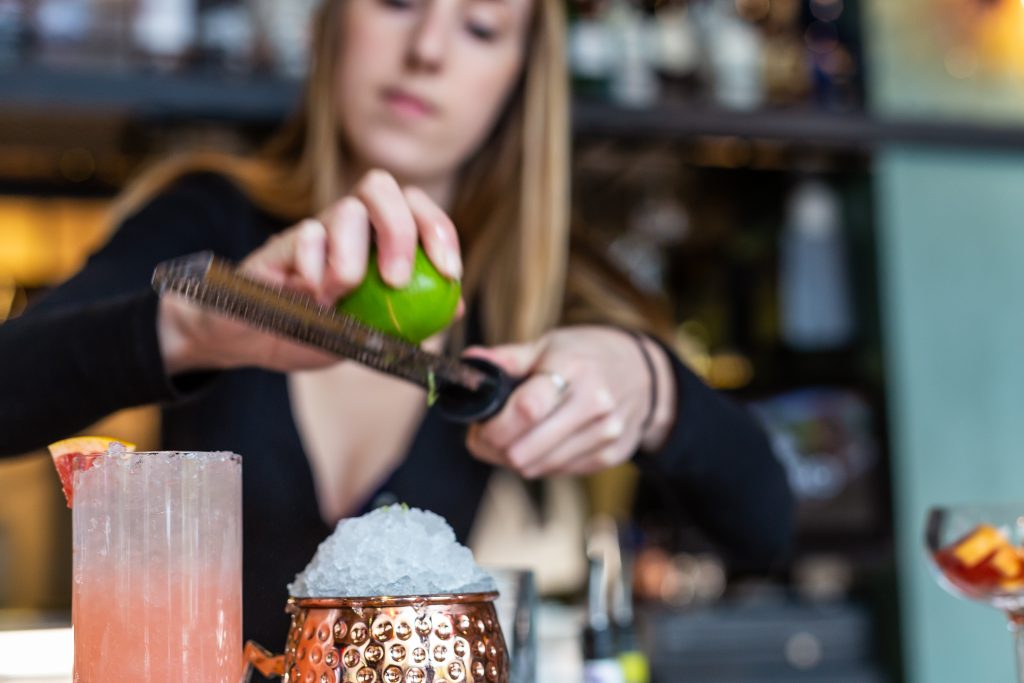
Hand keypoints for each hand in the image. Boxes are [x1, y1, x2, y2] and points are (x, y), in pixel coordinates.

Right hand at [159, 169, 462, 373]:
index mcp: (378, 238)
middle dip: (400, 230)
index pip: (418, 209)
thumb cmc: (316, 330)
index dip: (439, 231)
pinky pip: (303, 239)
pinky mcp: (279, 245)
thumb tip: (456, 306)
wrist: (252, 340)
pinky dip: (313, 270)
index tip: (449, 273)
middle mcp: (348, 224)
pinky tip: (308, 298)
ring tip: (338, 297)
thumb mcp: (373, 334)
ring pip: (343, 211)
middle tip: (396, 279)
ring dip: (351, 259)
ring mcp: (313, 230)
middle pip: (382, 187)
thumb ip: (412, 318)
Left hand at [464, 326, 675, 478]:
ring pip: (537, 468)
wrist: (643, 373)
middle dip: (495, 448)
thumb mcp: (549, 345)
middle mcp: (594, 403)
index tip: (478, 427)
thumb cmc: (585, 356)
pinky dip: (540, 462)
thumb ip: (507, 359)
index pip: (527, 410)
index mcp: (573, 368)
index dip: (493, 427)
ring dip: (513, 458)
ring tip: (511, 437)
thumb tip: (470, 362)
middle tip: (486, 435)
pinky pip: (557, 472)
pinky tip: (540, 442)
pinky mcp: (611, 456)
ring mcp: (606, 433)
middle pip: (525, 450)